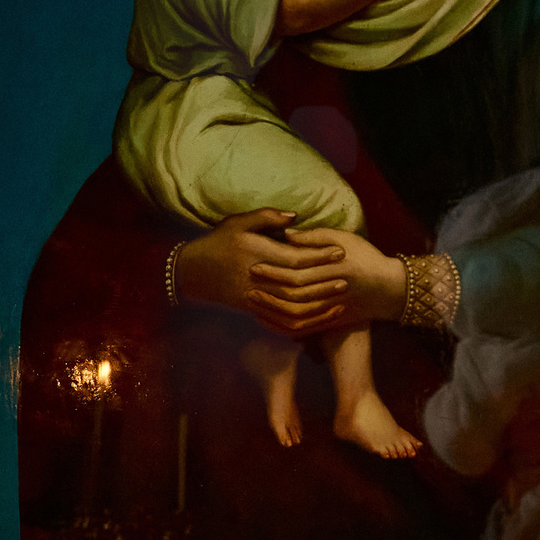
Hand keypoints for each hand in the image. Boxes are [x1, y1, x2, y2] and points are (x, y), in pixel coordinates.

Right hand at [172, 209, 348, 334]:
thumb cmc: (218, 242)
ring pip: (293, 308)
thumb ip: (268, 217)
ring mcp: (255, 298)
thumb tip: (296, 216)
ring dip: (319, 304)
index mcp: (257, 254)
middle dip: (324, 282)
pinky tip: (318, 318)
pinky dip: (302, 322)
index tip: (340, 251)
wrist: (192, 271)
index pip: (296, 259)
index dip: (320, 256)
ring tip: (339, 298)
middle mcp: (258, 278)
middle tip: (347, 276)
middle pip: (299, 286)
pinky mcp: (254, 311)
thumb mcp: (238, 222)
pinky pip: (281, 322)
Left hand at [266, 227, 408, 331]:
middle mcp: (335, 290)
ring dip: (273, 310)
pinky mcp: (333, 322)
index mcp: (336, 267)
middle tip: (248, 284)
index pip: (298, 272)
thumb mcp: (346, 239)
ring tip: (254, 303)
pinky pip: (304, 328)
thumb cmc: (367, 258)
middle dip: (269, 290)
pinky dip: (284, 326)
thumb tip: (286, 234)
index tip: (255, 265)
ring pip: (297, 315)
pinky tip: (268, 319)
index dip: (274, 270)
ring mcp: (334, 309)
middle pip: (294, 294)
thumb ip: (316, 236)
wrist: (392, 289)